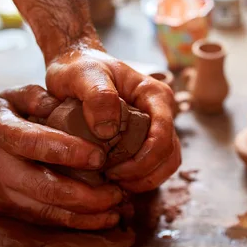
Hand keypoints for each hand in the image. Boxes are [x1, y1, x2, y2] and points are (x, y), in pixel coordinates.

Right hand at [0, 85, 123, 229]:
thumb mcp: (11, 97)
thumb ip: (41, 96)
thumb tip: (77, 104)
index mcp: (1, 133)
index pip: (37, 144)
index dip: (71, 152)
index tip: (102, 157)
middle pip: (48, 190)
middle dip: (89, 197)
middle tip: (119, 193)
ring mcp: (1, 195)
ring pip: (49, 213)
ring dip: (87, 217)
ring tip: (117, 211)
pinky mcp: (7, 212)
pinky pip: (45, 221)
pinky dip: (75, 223)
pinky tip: (100, 219)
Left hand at [46, 44, 180, 191]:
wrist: (76, 65)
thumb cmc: (80, 66)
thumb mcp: (82, 75)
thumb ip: (98, 96)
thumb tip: (108, 130)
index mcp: (155, 96)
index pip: (163, 136)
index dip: (143, 161)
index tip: (113, 170)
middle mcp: (163, 113)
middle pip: (170, 156)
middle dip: (145, 175)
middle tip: (113, 180)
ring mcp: (157, 127)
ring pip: (166, 165)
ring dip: (144, 180)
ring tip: (115, 182)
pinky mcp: (147, 139)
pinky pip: (155, 167)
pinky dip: (139, 179)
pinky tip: (115, 179)